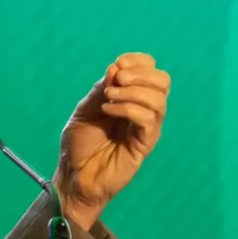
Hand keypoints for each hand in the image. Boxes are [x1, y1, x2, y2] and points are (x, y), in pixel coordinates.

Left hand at [54, 53, 168, 229]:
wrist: (74, 176)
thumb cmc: (79, 145)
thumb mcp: (85, 109)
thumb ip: (101, 89)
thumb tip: (116, 68)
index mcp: (131, 98)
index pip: (151, 70)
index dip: (139, 61)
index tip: (118, 64)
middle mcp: (144, 110)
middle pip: (163, 81)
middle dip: (141, 74)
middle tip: (118, 80)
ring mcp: (146, 128)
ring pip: (159, 99)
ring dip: (133, 92)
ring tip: (108, 98)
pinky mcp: (144, 145)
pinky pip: (149, 120)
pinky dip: (129, 109)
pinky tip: (109, 111)